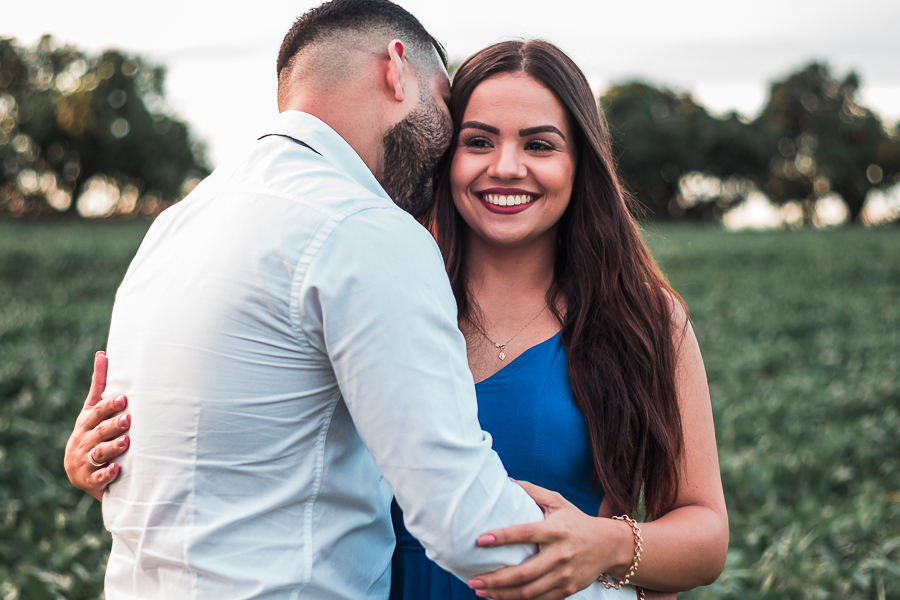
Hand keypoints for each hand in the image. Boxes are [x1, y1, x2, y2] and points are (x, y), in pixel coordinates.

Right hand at [63, 351, 130, 500]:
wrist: (81, 472)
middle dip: (113, 426)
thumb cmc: (92, 432)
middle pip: (99, 432)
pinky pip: (98, 478)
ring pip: (99, 454)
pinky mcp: (90, 479)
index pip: (97, 412)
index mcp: (87, 422)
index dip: (109, 406)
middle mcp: (84, 440)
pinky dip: (106, 474)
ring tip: (126, 442)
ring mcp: (86, 461)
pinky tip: (116, 470)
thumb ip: (99, 385)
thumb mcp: (92, 410)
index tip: (124, 398)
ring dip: (112, 448)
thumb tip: (102, 353)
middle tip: (128, 420)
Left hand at [468, 480, 630, 599]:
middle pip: (524, 573)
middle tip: (473, 580)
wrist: (608, 545)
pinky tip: (501, 598)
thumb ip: (532, 491)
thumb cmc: (576, 520)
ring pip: (529, 591)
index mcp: (556, 530)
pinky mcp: (568, 589)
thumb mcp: (558, 502)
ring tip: (481, 591)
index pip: (525, 534)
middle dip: (496, 579)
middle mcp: (560, 554)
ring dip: (502, 594)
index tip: (480, 540)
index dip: (502, 537)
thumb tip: (506, 480)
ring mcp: (565, 575)